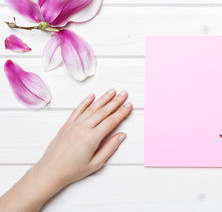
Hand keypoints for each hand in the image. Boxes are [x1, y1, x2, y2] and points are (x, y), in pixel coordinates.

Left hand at [0, 89, 131, 211]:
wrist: (50, 171)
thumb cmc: (72, 170)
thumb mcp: (96, 163)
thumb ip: (110, 148)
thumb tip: (121, 135)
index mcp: (91, 138)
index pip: (111, 121)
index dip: (121, 112)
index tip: (128, 105)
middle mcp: (82, 128)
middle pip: (103, 111)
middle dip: (115, 101)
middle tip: (124, 93)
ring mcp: (74, 125)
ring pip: (92, 108)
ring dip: (103, 98)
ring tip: (112, 91)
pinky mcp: (66, 125)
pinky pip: (77, 110)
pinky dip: (85, 102)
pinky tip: (91, 96)